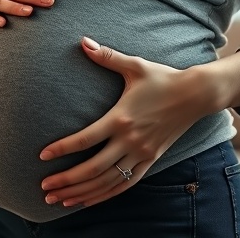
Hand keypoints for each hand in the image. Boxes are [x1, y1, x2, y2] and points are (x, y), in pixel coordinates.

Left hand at [38, 37, 216, 207]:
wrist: (197, 94)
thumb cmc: (163, 77)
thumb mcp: (134, 65)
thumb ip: (106, 57)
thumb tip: (83, 41)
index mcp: (121, 118)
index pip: (85, 139)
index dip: (62, 149)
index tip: (43, 156)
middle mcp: (130, 140)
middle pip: (93, 168)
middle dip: (66, 180)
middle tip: (44, 188)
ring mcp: (142, 153)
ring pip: (107, 181)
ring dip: (82, 192)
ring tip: (58, 199)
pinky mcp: (150, 160)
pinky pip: (125, 184)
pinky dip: (105, 195)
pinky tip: (87, 199)